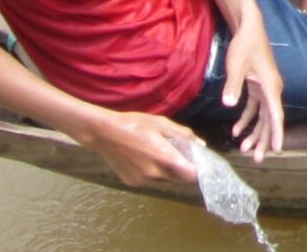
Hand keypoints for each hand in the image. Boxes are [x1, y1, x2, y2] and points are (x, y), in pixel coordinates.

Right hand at [80, 110, 199, 186]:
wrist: (104, 133)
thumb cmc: (135, 124)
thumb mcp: (162, 123)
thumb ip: (183, 135)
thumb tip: (201, 144)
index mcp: (164, 158)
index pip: (191, 175)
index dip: (199, 171)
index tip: (202, 163)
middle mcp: (154, 174)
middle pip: (179, 179)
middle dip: (184, 169)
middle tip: (183, 155)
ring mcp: (142, 181)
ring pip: (166, 181)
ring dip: (170, 172)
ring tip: (163, 155)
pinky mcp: (132, 183)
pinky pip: (152, 181)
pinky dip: (156, 173)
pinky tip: (148, 159)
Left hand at [221, 16, 284, 159]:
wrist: (249, 27)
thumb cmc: (245, 45)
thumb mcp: (236, 65)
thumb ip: (233, 86)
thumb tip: (228, 105)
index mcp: (271, 87)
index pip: (275, 115)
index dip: (275, 133)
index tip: (276, 149)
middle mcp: (272, 90)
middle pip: (270, 120)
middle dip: (263, 140)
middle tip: (257, 159)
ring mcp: (266, 89)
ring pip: (263, 117)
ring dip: (255, 132)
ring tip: (245, 150)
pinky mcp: (259, 87)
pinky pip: (255, 109)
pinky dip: (247, 120)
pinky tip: (236, 130)